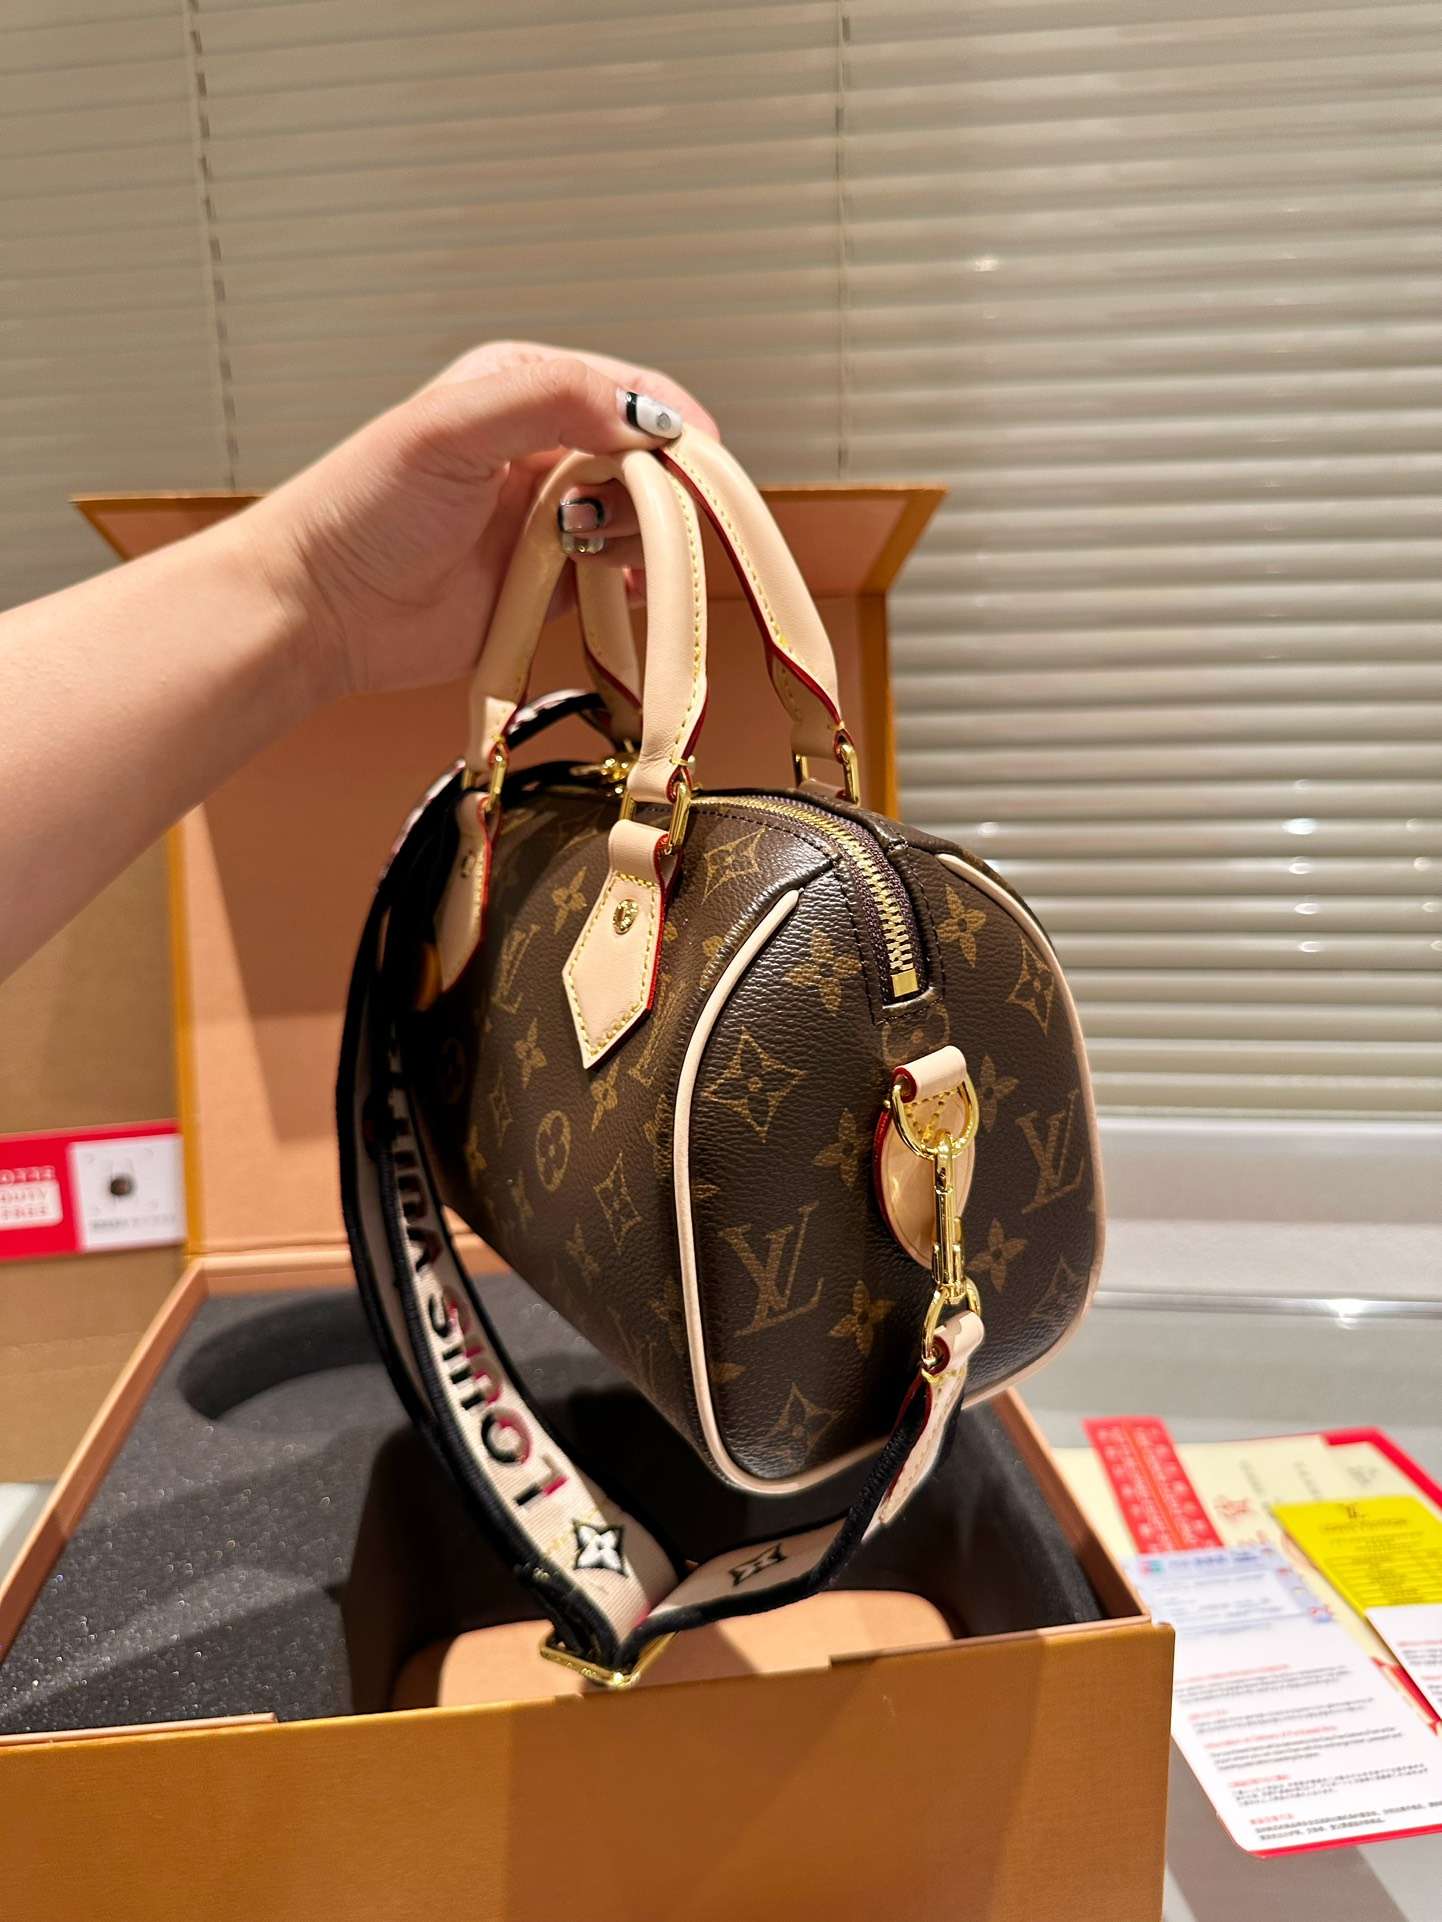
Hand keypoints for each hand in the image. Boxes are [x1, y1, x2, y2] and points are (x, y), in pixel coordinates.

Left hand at [238, 340, 717, 702]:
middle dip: (661, 486)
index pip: (628, 390)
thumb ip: (547, 399)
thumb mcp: (451, 426)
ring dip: (639, 538)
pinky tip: (618, 589)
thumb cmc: (363, 507)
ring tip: (587, 548)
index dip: (671, 420)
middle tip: (639, 513)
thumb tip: (640, 415)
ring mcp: (552, 521)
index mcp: (523, 392)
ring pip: (641, 522)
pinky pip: (620, 582)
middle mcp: (544, 452)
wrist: (324, 607)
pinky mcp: (554, 585)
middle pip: (648, 460)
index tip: (700, 454)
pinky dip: (634, 588)